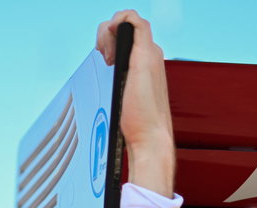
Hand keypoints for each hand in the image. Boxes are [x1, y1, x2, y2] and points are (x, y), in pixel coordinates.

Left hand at [97, 9, 174, 195]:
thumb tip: (108, 83)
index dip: (112, 39)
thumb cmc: (139, 125)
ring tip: (105, 56)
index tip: (105, 60)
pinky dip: (118, 19)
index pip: (131, 35)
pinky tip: (108, 37)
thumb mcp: (125, 98)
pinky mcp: (144, 55)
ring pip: (128, 21)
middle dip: (108, 36)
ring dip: (109, 31)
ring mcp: (150, 53)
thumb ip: (121, 85)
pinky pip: (133, 20)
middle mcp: (152, 55)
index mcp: (148, 63)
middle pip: (128, 26)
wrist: (150, 138)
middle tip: (104, 59)